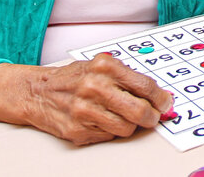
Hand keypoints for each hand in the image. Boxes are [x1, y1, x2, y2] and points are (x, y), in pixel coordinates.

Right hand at [0, 54, 171, 145]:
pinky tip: (100, 120)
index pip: (145, 86)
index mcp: (105, 67)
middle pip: (139, 111)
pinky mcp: (78, 130)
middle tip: (152, 117)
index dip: (161, 98)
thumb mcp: (100, 66)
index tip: (166, 104)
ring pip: (126, 128)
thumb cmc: (74, 78)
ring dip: (129, 125)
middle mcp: (95, 87)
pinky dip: (110, 131)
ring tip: (119, 116)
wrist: (38, 92)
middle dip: (151, 117)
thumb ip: (128, 78)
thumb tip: (159, 96)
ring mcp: (85, 110)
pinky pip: (109, 136)